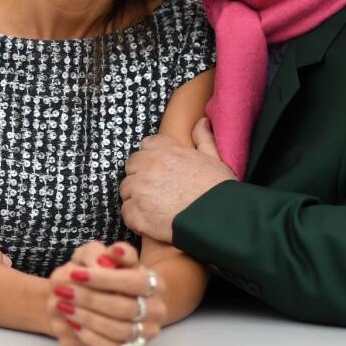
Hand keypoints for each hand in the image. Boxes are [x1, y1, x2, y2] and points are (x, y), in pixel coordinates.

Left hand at [46, 241, 164, 345]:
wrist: (112, 297)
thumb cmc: (109, 273)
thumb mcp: (110, 256)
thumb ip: (115, 252)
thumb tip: (115, 252)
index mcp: (155, 284)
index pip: (134, 282)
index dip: (104, 279)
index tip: (75, 273)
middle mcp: (156, 310)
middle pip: (124, 308)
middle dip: (90, 299)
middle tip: (64, 291)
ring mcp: (146, 332)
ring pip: (119, 330)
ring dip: (88, 318)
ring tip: (64, 306)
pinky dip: (90, 337)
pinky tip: (73, 323)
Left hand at [121, 119, 235, 243]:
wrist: (218, 219)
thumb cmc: (218, 189)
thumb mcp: (214, 158)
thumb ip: (203, 139)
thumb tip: (201, 122)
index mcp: (166, 150)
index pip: (146, 145)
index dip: (152, 158)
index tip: (160, 169)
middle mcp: (149, 166)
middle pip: (132, 166)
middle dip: (141, 176)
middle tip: (157, 191)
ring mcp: (140, 189)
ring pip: (126, 190)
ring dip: (137, 197)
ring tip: (156, 209)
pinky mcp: (137, 213)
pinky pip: (126, 212)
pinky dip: (136, 218)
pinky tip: (151, 223)